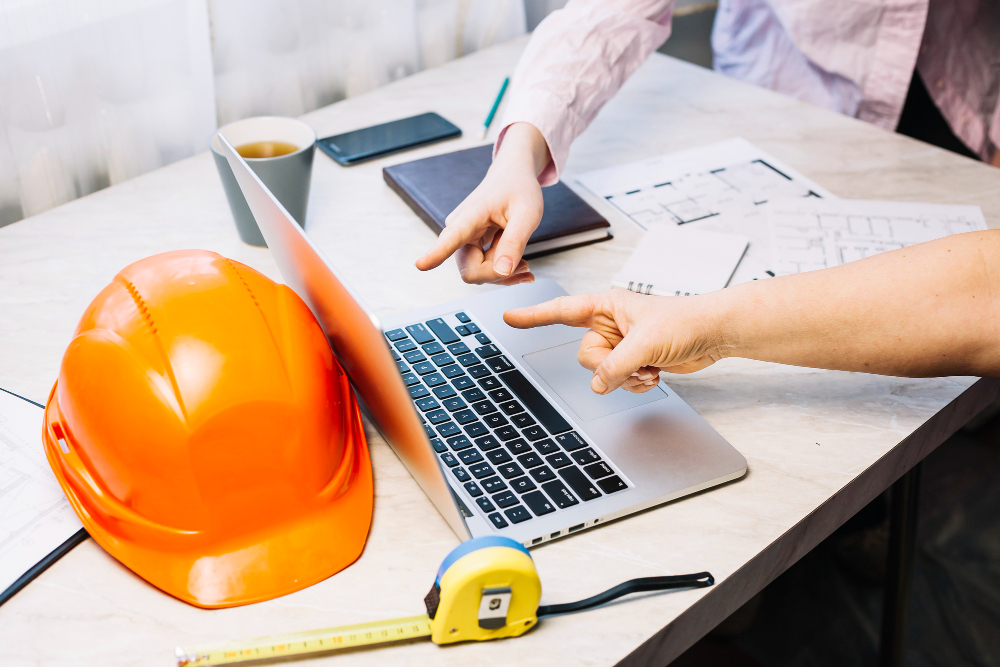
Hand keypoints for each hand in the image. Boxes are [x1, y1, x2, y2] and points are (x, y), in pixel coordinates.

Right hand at [415, 123, 549, 284]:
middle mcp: (459, 229)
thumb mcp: (528, 212)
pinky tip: (519, 265)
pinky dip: (502, 272)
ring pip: (477, 273)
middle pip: (470, 271)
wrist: (512, 177)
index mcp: (471, 215)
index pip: (451, 237)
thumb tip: (501, 272)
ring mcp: (462, 240)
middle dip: (497, 274)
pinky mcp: (468, 247)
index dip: (436, 254)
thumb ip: (515, 241)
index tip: (421, 264)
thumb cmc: (519, 189)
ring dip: (502, 274)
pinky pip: (481, 270)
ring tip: (524, 262)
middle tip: (525, 265)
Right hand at [504, 290, 728, 393]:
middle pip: (585, 355)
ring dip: (627, 377)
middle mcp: (610, 324)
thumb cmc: (685, 321)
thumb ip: (614, 366)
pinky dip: (637, 384)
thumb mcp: (644, 344)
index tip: (510, 318)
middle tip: (636, 358)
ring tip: (651, 366)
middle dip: (609, 365)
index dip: (534, 316)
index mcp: (606, 306)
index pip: (562, 311)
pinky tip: (655, 374)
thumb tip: (597, 385)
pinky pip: (619, 382)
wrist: (715, 334)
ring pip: (602, 373)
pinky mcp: (635, 361)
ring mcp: (622, 344)